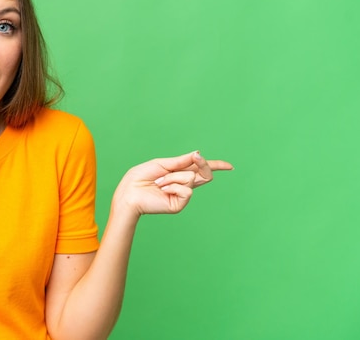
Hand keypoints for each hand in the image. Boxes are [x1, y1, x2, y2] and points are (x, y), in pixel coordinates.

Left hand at [113, 151, 232, 217]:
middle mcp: (183, 185)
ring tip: (159, 181)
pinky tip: (162, 189)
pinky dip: (173, 185)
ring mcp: (182, 195)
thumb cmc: (141, 177)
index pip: (201, 170)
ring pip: (191, 178)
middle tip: (196, 157)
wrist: (129, 192)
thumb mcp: (162, 164)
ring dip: (173, 176)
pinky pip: (187, 189)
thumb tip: (198, 154)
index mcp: (179, 174)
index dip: (215, 166)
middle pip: (205, 174)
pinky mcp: (179, 204)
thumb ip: (181, 161)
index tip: (230, 167)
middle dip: (203, 163)